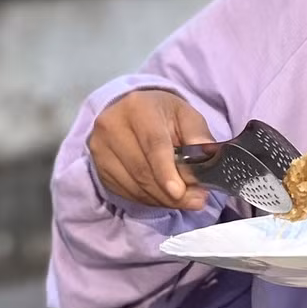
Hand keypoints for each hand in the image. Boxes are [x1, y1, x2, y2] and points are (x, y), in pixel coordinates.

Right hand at [89, 89, 214, 210]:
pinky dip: (149, 199)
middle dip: (172, 193)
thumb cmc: (163, 115)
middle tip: (196, 200)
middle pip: (143, 170)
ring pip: (135, 186)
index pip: (153, 144)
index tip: (179, 191)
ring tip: (184, 198)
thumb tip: (208, 156)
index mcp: (137, 107)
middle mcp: (111, 126)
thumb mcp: (186, 115)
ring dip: (163, 199)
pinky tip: (163, 195)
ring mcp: (100, 148)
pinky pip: (127, 193)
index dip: (166, 171)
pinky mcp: (98, 167)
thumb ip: (199, 135)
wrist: (132, 112)